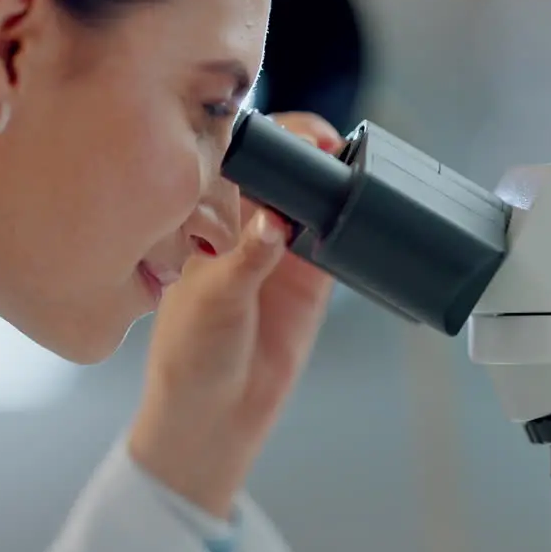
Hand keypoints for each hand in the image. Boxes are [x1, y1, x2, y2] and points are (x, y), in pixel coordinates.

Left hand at [128, 112, 342, 517]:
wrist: (216, 413)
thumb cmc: (189, 353)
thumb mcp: (214, 300)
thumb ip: (247, 258)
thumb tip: (274, 220)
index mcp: (210, 216)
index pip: (243, 160)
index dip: (271, 140)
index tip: (297, 138)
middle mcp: (248, 224)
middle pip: (286, 169)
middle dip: (310, 151)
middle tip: (331, 151)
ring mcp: (285, 249)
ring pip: (317, 198)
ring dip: (335, 183)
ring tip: (350, 178)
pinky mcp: (315, 277)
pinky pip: (340, 240)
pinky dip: (353, 226)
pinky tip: (361, 218)